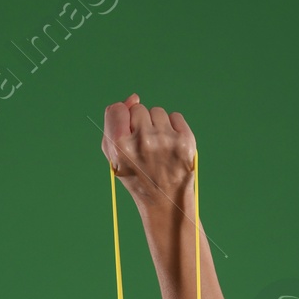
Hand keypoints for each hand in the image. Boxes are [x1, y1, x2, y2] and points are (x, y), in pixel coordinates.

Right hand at [101, 96, 195, 210]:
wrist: (165, 201)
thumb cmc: (137, 176)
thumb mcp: (115, 157)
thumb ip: (114, 124)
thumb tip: (133, 97)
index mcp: (121, 147)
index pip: (116, 109)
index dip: (121, 119)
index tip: (127, 132)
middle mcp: (143, 141)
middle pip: (138, 109)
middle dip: (141, 124)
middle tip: (145, 148)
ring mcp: (165, 140)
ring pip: (157, 112)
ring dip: (157, 126)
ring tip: (158, 149)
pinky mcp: (184, 140)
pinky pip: (175, 117)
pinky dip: (173, 129)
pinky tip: (171, 147)